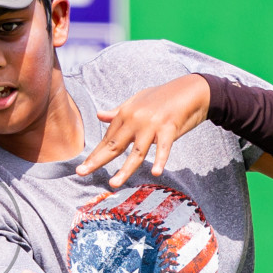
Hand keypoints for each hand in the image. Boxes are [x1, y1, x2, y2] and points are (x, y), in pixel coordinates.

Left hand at [74, 73, 211, 187]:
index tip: (83, 167)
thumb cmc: (163, 97)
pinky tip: (155, 172)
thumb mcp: (138, 100)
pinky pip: (163, 147)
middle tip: (81, 173)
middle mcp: (136, 119)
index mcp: (126, 114)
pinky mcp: (169, 128)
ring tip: (113, 183)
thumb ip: (118, 111)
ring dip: (125, 169)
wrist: (191, 89)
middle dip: (97, 160)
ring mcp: (152, 125)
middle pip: (115, 145)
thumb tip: (99, 116)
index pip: (108, 138)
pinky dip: (160, 159)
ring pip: (136, 152)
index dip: (95, 154)